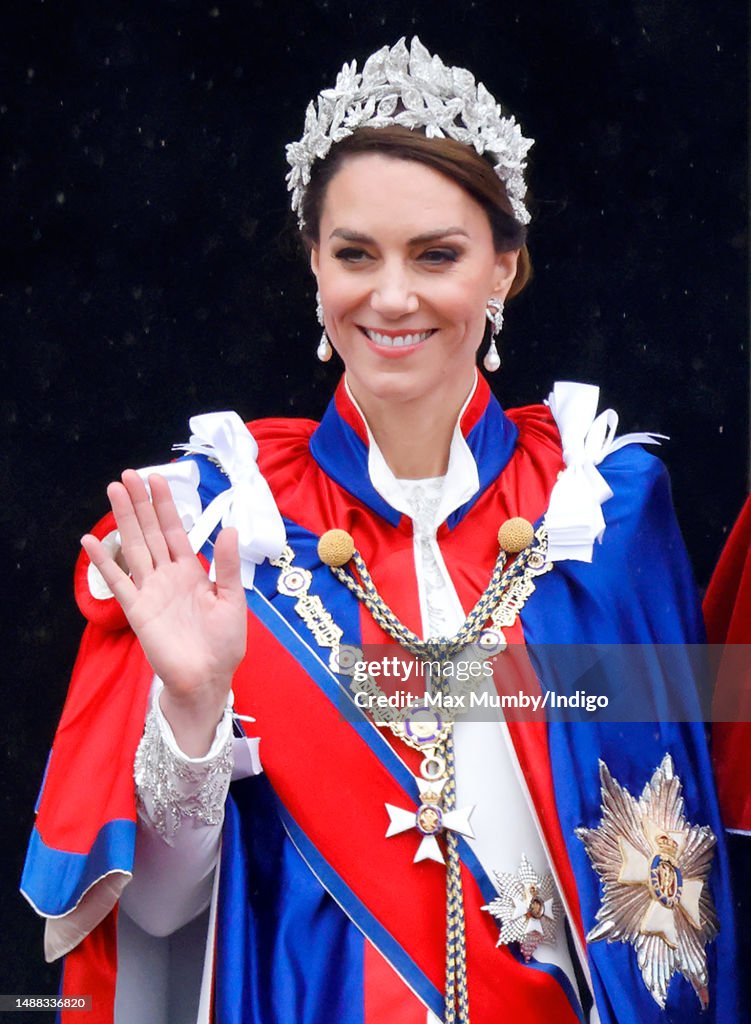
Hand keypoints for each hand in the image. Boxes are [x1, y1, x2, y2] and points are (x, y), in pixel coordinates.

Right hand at [81, 470, 247, 753]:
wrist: (209, 678)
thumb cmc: (224, 642)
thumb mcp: (233, 598)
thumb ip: (227, 565)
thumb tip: (229, 528)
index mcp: (191, 572)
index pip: (174, 531)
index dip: (165, 506)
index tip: (156, 479)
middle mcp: (167, 576)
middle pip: (150, 532)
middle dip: (140, 503)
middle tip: (127, 475)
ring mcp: (149, 591)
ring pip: (133, 547)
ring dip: (123, 520)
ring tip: (112, 491)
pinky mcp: (137, 609)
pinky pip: (117, 581)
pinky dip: (103, 561)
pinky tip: (90, 541)